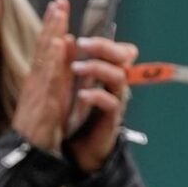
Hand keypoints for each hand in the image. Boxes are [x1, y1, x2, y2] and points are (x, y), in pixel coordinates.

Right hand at [11, 0, 74, 152]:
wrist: (28, 154)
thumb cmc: (40, 128)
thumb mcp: (52, 95)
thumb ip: (59, 71)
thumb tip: (65, 45)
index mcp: (40, 79)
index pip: (46, 47)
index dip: (52, 25)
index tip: (58, 5)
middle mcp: (37, 81)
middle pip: (44, 46)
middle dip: (52, 22)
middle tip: (59, 0)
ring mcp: (38, 90)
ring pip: (45, 56)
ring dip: (52, 32)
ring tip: (58, 12)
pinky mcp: (42, 101)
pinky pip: (48, 76)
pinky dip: (53, 58)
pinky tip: (58, 44)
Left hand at [63, 35, 137, 173]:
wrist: (79, 150)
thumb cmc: (76, 114)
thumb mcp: (70, 86)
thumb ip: (71, 63)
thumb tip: (65, 38)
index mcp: (106, 72)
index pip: (118, 49)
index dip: (106, 40)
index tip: (82, 36)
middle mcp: (114, 83)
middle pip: (122, 57)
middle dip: (104, 47)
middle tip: (82, 43)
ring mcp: (115, 100)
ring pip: (119, 76)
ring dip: (97, 68)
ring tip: (75, 67)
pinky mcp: (111, 119)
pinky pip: (111, 103)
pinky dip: (97, 95)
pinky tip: (81, 94)